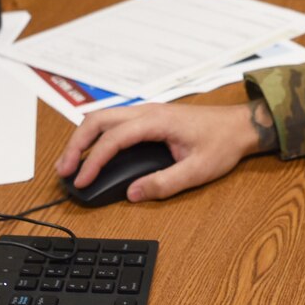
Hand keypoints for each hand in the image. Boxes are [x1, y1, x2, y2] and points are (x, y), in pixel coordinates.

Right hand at [54, 100, 274, 202]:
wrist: (241, 126)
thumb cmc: (223, 143)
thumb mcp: (197, 171)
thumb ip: (165, 183)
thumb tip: (133, 193)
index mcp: (157, 121)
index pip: (113, 139)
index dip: (93, 161)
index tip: (82, 181)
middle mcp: (147, 111)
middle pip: (97, 120)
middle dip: (76, 144)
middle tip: (63, 170)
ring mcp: (146, 112)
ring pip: (102, 118)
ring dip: (83, 138)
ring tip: (70, 164)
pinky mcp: (149, 118)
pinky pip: (114, 122)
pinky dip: (96, 136)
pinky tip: (91, 153)